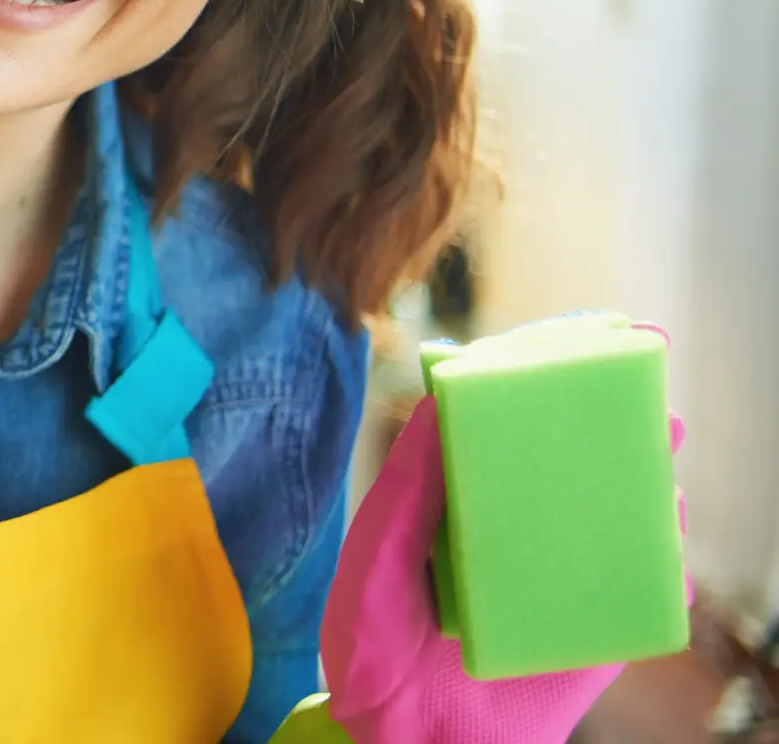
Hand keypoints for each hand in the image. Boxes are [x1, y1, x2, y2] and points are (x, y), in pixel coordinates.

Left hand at [320, 383, 687, 743]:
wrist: (397, 741)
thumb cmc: (369, 648)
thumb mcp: (373, 564)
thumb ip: (403, 493)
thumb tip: (432, 405)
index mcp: (457, 503)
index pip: (503, 429)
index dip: (542, 380)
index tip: (584, 339)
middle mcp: (509, 536)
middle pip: (570, 469)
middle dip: (616, 430)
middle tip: (653, 402)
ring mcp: (549, 587)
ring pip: (613, 530)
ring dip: (651, 499)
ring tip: (668, 475)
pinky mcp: (580, 642)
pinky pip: (631, 608)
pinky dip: (660, 586)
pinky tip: (673, 570)